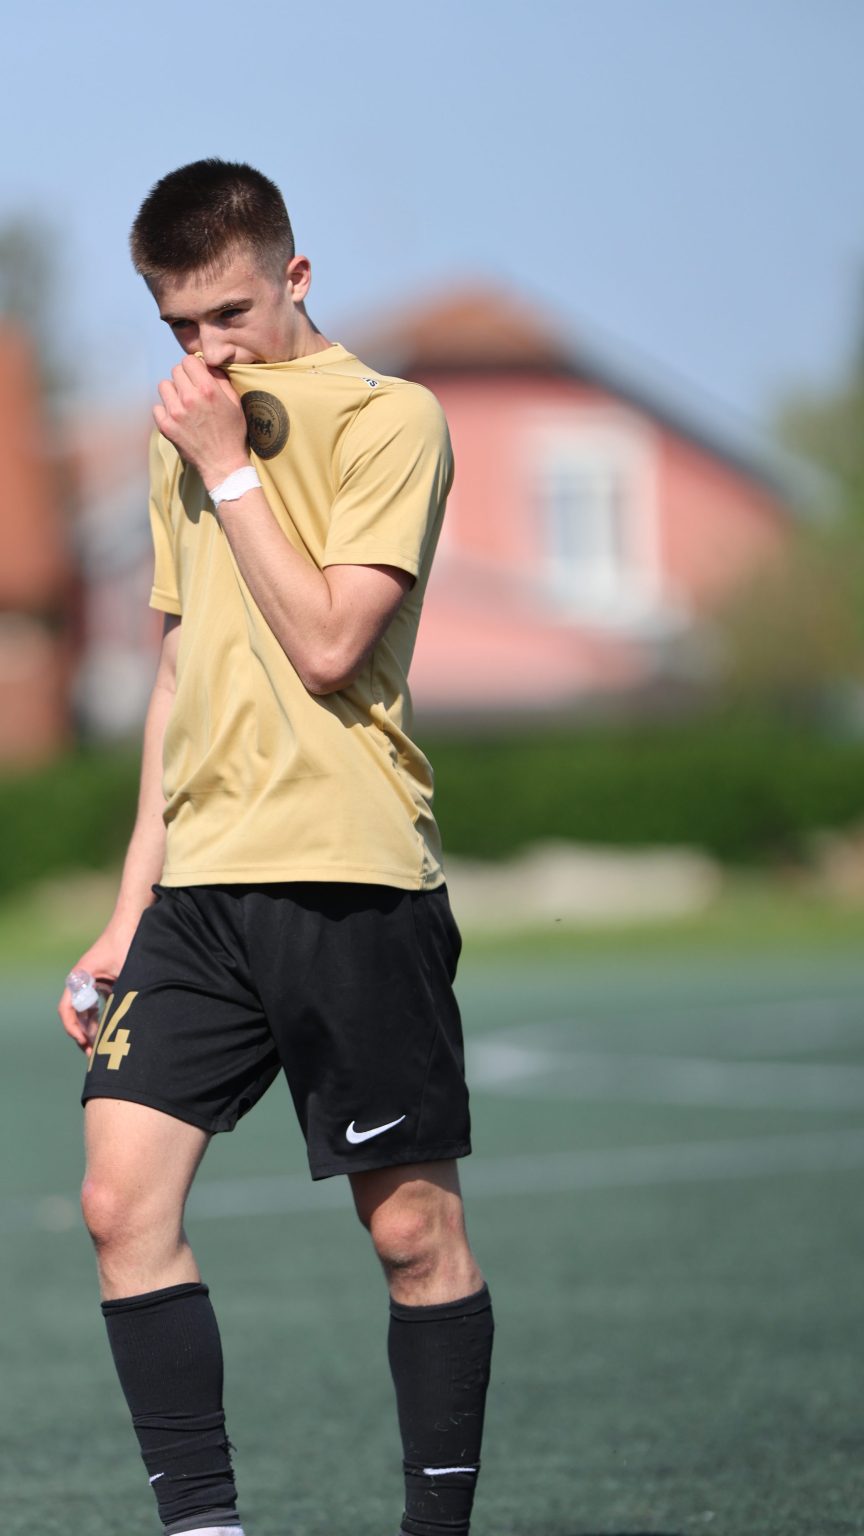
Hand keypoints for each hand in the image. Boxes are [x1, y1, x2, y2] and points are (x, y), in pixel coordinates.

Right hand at [57, 921, 136, 1054]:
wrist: (135, 920)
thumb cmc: (128, 942)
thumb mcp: (126, 972)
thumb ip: (122, 995)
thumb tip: (125, 1023)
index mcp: (81, 977)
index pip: (67, 1009)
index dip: (73, 1028)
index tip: (85, 1042)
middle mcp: (83, 980)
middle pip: (76, 1014)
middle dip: (83, 1035)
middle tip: (94, 1054)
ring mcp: (92, 980)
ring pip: (86, 1010)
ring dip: (92, 1029)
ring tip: (101, 1048)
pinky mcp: (104, 981)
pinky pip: (97, 1004)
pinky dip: (102, 1018)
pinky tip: (111, 1031)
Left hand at [153, 353, 249, 486]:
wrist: (223, 464)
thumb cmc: (232, 433)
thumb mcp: (235, 403)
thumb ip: (221, 380)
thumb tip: (208, 366)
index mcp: (207, 389)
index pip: (188, 360)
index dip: (193, 366)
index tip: (197, 374)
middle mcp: (189, 398)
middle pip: (175, 371)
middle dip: (184, 377)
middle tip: (191, 389)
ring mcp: (175, 413)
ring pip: (164, 386)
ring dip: (173, 391)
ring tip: (182, 402)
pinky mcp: (166, 426)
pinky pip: (157, 407)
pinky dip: (165, 410)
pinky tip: (176, 417)